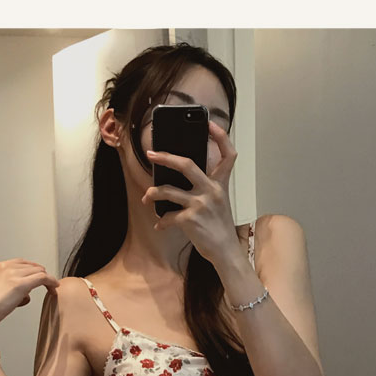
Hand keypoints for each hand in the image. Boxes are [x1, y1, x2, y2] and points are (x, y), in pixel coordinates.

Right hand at [0, 250, 51, 329]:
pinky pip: (42, 278)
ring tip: (50, 288)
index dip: (31, 269)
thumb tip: (25, 294)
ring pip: (38, 271)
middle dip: (39, 274)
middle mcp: (5, 267)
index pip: (20, 263)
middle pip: (30, 266)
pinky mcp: (20, 284)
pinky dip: (51, 281)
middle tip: (45, 284)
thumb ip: (8, 287)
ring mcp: (12, 274)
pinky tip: (54, 287)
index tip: (37, 276)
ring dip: (45, 279)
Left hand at [144, 143, 242, 297]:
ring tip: (147, 197)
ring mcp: (201, 204)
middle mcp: (211, 190)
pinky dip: (162, 221)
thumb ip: (206, 187)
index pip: (228, 155)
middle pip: (187, 164)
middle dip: (166, 157)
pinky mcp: (191, 220)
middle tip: (151, 154)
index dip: (220, 137)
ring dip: (154, 193)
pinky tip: (160, 225)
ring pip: (169, 190)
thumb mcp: (219, 202)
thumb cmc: (220, 227)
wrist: (226, 252)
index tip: (210, 124)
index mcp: (220, 184)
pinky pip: (168, 216)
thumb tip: (179, 177)